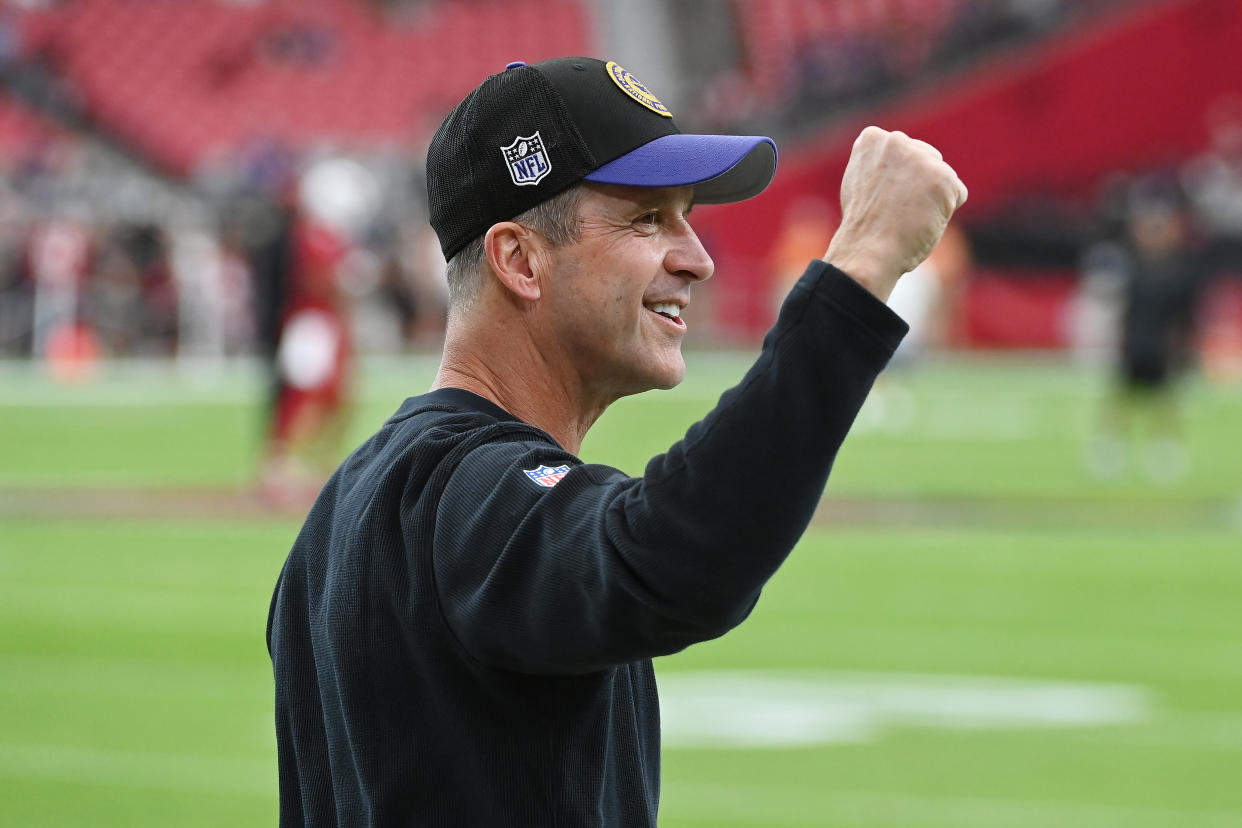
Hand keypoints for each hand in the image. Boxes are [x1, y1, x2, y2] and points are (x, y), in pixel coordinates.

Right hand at [823, 126, 967, 300]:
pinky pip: (957, 194)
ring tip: (906, 218)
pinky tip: (922, 222)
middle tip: (893, 212)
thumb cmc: (864, 227)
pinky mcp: (944, 178)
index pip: (902, 153)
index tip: (878, 199)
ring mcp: (921, 158)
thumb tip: (904, 165)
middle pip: (926, 160)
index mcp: (872, 139)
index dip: (894, 181)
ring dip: (931, 200)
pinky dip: (944, 213)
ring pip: (942, 178)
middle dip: (917, 185)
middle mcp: (896, 141)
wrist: (868, 252)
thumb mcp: (862, 184)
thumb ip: (881, 166)